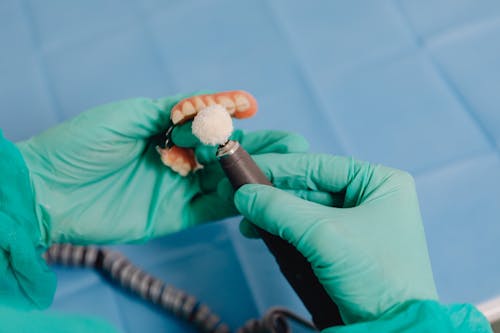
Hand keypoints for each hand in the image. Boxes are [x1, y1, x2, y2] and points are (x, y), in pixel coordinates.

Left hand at [16, 95, 308, 245]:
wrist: (49, 192)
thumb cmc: (80, 145)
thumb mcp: (128, 115)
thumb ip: (171, 110)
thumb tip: (211, 103)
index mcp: (165, 131)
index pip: (209, 122)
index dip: (231, 114)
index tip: (252, 106)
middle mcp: (178, 159)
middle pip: (225, 151)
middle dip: (258, 145)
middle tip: (289, 141)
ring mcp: (179, 188)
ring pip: (225, 179)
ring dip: (253, 172)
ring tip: (282, 163)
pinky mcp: (178, 216)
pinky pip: (214, 208)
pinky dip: (236, 199)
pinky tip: (257, 189)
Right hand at [233, 154, 437, 323]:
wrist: (393, 330)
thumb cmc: (374, 276)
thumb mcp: (324, 235)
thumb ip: (280, 209)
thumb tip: (243, 194)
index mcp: (380, 182)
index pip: (320, 166)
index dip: (279, 166)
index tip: (245, 167)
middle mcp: (371, 196)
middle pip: (311, 186)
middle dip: (274, 193)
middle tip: (238, 193)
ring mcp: (359, 221)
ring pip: (306, 208)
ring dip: (275, 213)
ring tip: (246, 217)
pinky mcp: (345, 245)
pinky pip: (308, 229)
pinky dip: (283, 229)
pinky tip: (260, 230)